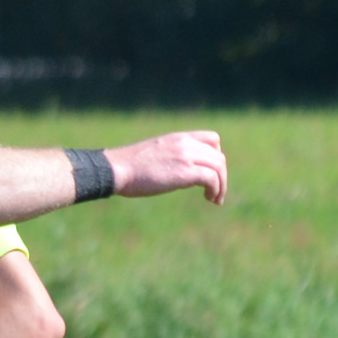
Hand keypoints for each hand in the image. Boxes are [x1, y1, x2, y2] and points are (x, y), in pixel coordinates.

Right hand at [106, 131, 227, 204]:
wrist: (116, 169)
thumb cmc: (126, 168)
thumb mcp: (151, 155)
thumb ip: (166, 158)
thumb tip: (169, 172)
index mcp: (178, 138)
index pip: (212, 139)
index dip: (216, 156)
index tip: (208, 172)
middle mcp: (186, 144)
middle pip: (218, 156)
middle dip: (221, 175)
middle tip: (214, 192)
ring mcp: (186, 157)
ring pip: (219, 167)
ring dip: (221, 185)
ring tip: (215, 199)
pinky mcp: (185, 172)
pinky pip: (212, 178)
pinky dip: (216, 189)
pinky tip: (209, 199)